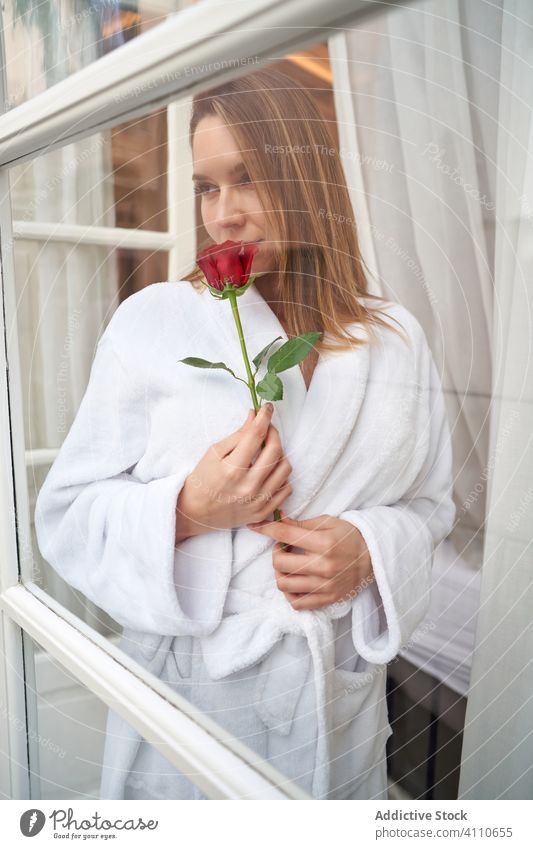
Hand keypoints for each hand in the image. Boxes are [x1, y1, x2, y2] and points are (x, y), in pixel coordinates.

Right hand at [175, 404, 292, 538]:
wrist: (196, 513)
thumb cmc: (203, 480)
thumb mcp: (214, 453)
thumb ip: (237, 435)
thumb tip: (255, 416)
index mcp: (232, 469)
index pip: (256, 435)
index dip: (264, 417)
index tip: (267, 407)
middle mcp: (248, 486)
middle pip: (276, 451)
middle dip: (274, 433)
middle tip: (267, 428)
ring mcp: (258, 501)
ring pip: (285, 469)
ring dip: (280, 454)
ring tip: (268, 452)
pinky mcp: (264, 512)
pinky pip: (286, 489)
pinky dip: (281, 476)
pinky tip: (270, 471)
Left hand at [246, 511, 373, 609]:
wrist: (373, 558)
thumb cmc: (348, 536)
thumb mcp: (327, 522)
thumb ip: (300, 524)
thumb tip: (276, 518)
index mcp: (324, 543)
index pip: (285, 535)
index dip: (265, 529)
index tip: (255, 525)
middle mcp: (324, 566)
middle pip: (280, 563)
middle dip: (276, 552)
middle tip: (283, 547)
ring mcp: (325, 585)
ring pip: (284, 585)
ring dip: (280, 573)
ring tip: (288, 565)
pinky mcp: (327, 599)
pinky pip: (297, 603)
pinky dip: (290, 593)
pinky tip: (294, 581)